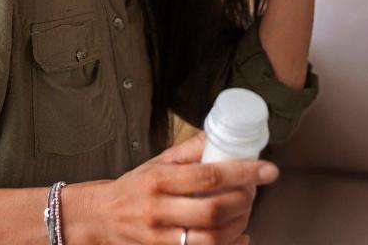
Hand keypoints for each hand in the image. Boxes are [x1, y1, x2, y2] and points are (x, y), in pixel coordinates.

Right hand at [63, 132, 275, 243]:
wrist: (99, 219)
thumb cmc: (134, 188)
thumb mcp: (156, 163)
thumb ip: (189, 151)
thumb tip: (221, 134)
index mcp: (157, 180)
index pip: (207, 176)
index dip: (243, 172)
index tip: (268, 170)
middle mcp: (156, 211)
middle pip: (213, 211)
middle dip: (243, 201)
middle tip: (254, 191)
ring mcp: (159, 238)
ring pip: (211, 240)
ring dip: (239, 226)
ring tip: (246, 211)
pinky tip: (240, 236)